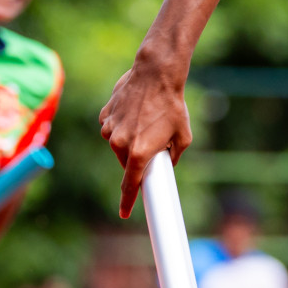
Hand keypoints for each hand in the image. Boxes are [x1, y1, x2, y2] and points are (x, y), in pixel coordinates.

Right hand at [99, 57, 192, 217]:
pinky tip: (135, 112)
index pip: (130, 185)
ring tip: (146, 121)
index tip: (125, 213)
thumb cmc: (173, 105)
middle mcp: (120, 144)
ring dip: (129, 140)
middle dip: (138, 158)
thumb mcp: (183, 136)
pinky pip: (111, 128)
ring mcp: (109, 129)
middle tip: (153, 142)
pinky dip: (121, 125)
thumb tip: (166, 164)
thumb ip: (174, 156)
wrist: (156, 74)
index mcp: (139, 153)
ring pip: (117, 145)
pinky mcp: (104, 116)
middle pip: (126, 163)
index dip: (128, 201)